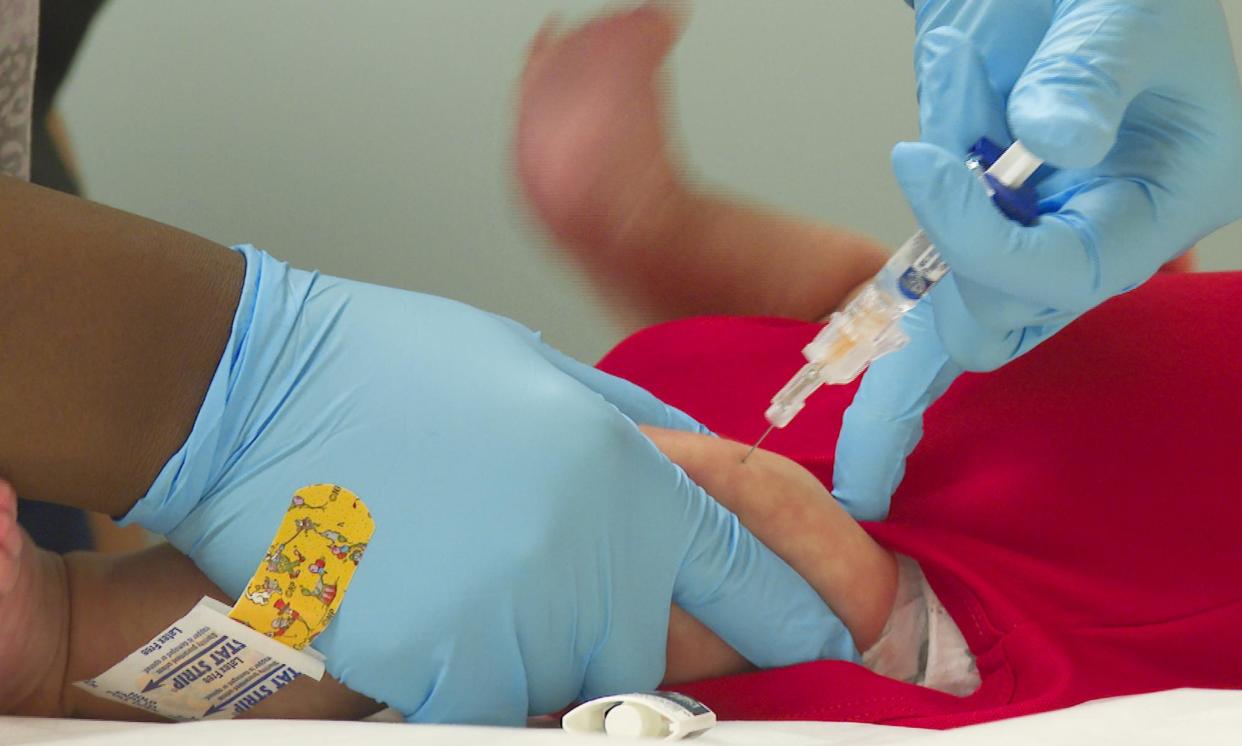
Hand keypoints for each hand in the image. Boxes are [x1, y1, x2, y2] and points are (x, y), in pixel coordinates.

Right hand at [124, 246, 855, 723]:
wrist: (258, 402)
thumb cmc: (391, 371)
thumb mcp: (541, 373)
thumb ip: (639, 434)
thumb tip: (701, 481)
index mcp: (622, 475)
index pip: (750, 575)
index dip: (798, 611)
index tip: (828, 635)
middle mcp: (587, 560)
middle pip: (665, 648)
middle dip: (640, 629)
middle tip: (572, 584)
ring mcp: (516, 625)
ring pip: (580, 683)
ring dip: (550, 649)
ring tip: (478, 572)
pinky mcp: (441, 674)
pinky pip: (498, 706)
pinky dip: (480, 673)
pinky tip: (437, 603)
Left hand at [834, 0, 1241, 518]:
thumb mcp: (1122, 12)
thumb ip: (1092, 73)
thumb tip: (1053, 138)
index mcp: (1164, 201)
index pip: (1070, 272)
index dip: (985, 239)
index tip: (923, 166)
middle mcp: (1101, 240)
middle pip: (1008, 323)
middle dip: (953, 273)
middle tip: (928, 169)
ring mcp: (1035, 244)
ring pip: (963, 331)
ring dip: (920, 284)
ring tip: (935, 163)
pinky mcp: (981, 236)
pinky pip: (932, 314)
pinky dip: (892, 349)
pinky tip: (867, 449)